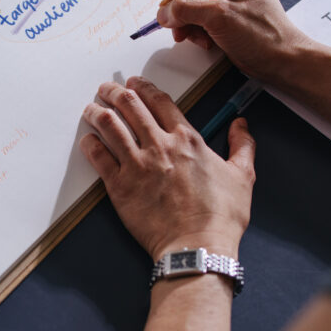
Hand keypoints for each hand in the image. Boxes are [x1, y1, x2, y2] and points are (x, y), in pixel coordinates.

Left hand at [80, 76, 254, 261]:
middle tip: (106, 89)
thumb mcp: (243, 176)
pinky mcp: (120, 187)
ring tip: (91, 109)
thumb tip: (242, 124)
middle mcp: (160, 146)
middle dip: (114, 92)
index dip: (143, 88)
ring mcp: (137, 165)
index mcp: (187, 139)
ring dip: (97, 112)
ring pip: (109, 126)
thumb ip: (243, 146)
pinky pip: (98, 157)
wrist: (197, 247)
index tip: (133, 83)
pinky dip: (90, 144)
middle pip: (130, 106)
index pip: (160, 101)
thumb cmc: (220, 217)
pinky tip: (87, 140)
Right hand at [157, 0, 313, 83]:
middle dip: (183, 8)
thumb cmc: (264, 36)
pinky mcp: (224, 11)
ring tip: (194, 38)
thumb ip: (188, 10)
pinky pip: (197, 14)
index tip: (174, 9)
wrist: (281, 61)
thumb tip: (164, 12)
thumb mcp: (221, 17)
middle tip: (178, 27)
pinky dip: (195, 29)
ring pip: (190, 1)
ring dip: (187, 22)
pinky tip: (205, 41)